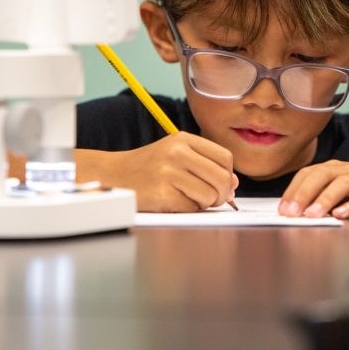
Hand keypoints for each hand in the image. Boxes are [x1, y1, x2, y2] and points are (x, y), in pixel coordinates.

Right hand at [78, 133, 237, 211]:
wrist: (114, 175)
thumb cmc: (149, 167)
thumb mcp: (176, 154)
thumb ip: (205, 164)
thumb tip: (234, 184)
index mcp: (183, 139)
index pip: (225, 158)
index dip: (228, 175)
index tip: (222, 184)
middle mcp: (177, 152)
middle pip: (221, 178)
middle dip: (222, 194)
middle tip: (212, 199)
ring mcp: (168, 173)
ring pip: (210, 195)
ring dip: (204, 203)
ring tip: (188, 198)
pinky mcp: (162, 194)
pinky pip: (191, 208)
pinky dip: (187, 210)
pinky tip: (173, 202)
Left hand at [278, 159, 348, 218]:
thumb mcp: (344, 187)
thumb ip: (323, 195)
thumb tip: (296, 211)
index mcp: (336, 169)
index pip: (308, 174)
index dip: (293, 190)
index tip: (281, 208)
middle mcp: (348, 171)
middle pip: (321, 176)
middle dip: (302, 194)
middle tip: (290, 213)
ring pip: (342, 185)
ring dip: (324, 199)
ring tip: (311, 215)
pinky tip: (342, 214)